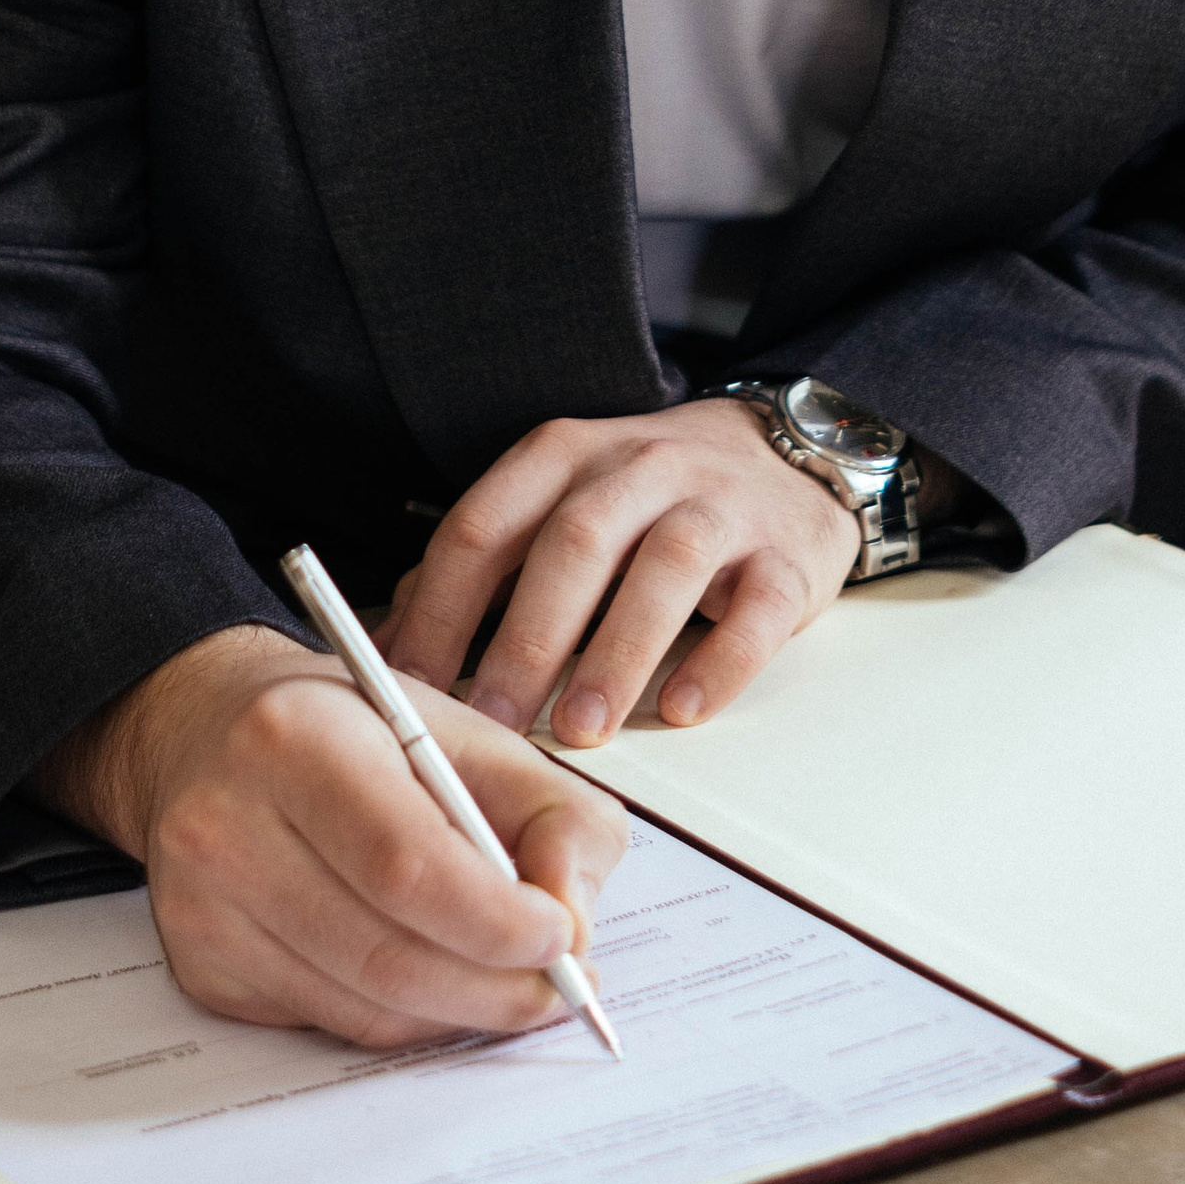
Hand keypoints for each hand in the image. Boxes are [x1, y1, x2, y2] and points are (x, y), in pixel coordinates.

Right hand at [34, 623, 626, 1049]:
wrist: (208, 730)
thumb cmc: (349, 729)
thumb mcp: (465, 730)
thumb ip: (552, 811)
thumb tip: (574, 919)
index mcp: (293, 738)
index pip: (407, 864)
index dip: (498, 920)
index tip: (565, 936)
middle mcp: (226, 826)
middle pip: (387, 954)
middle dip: (496, 987)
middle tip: (559, 986)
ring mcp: (202, 908)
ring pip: (363, 1007)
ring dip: (458, 1012)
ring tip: (509, 984)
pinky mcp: (201, 967)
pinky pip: (329, 1023)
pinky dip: (401, 1017)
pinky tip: (432, 976)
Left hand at [382, 399, 860, 747]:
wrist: (787, 455)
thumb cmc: (649, 499)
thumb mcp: (560, 503)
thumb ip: (485, 562)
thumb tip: (397, 644)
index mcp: (564, 455)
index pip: (486, 525)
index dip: (441, 609)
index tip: (411, 689)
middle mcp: (639, 467)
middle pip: (573, 543)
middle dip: (526, 638)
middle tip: (494, 724)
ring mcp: (718, 506)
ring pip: (665, 567)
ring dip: (617, 651)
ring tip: (582, 728)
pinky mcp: (785, 555)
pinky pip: (756, 605)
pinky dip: (720, 660)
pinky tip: (682, 709)